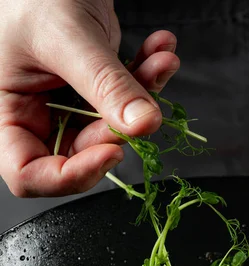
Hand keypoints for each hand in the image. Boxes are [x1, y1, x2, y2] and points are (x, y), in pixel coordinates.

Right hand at [0, 0, 179, 196]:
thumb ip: (104, 85)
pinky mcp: (94, 87)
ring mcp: (66, 101)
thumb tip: (143, 125)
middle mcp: (35, 113)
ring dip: (143, 98)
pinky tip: (160, 52)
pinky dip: (147, 77)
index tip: (110, 152)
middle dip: (117, 130)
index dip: (70, 175)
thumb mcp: (66, 36)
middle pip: (79, 154)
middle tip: (140, 104)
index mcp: (7, 112)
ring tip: (161, 60)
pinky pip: (125, 99)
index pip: (29, 174)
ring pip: (111, 127)